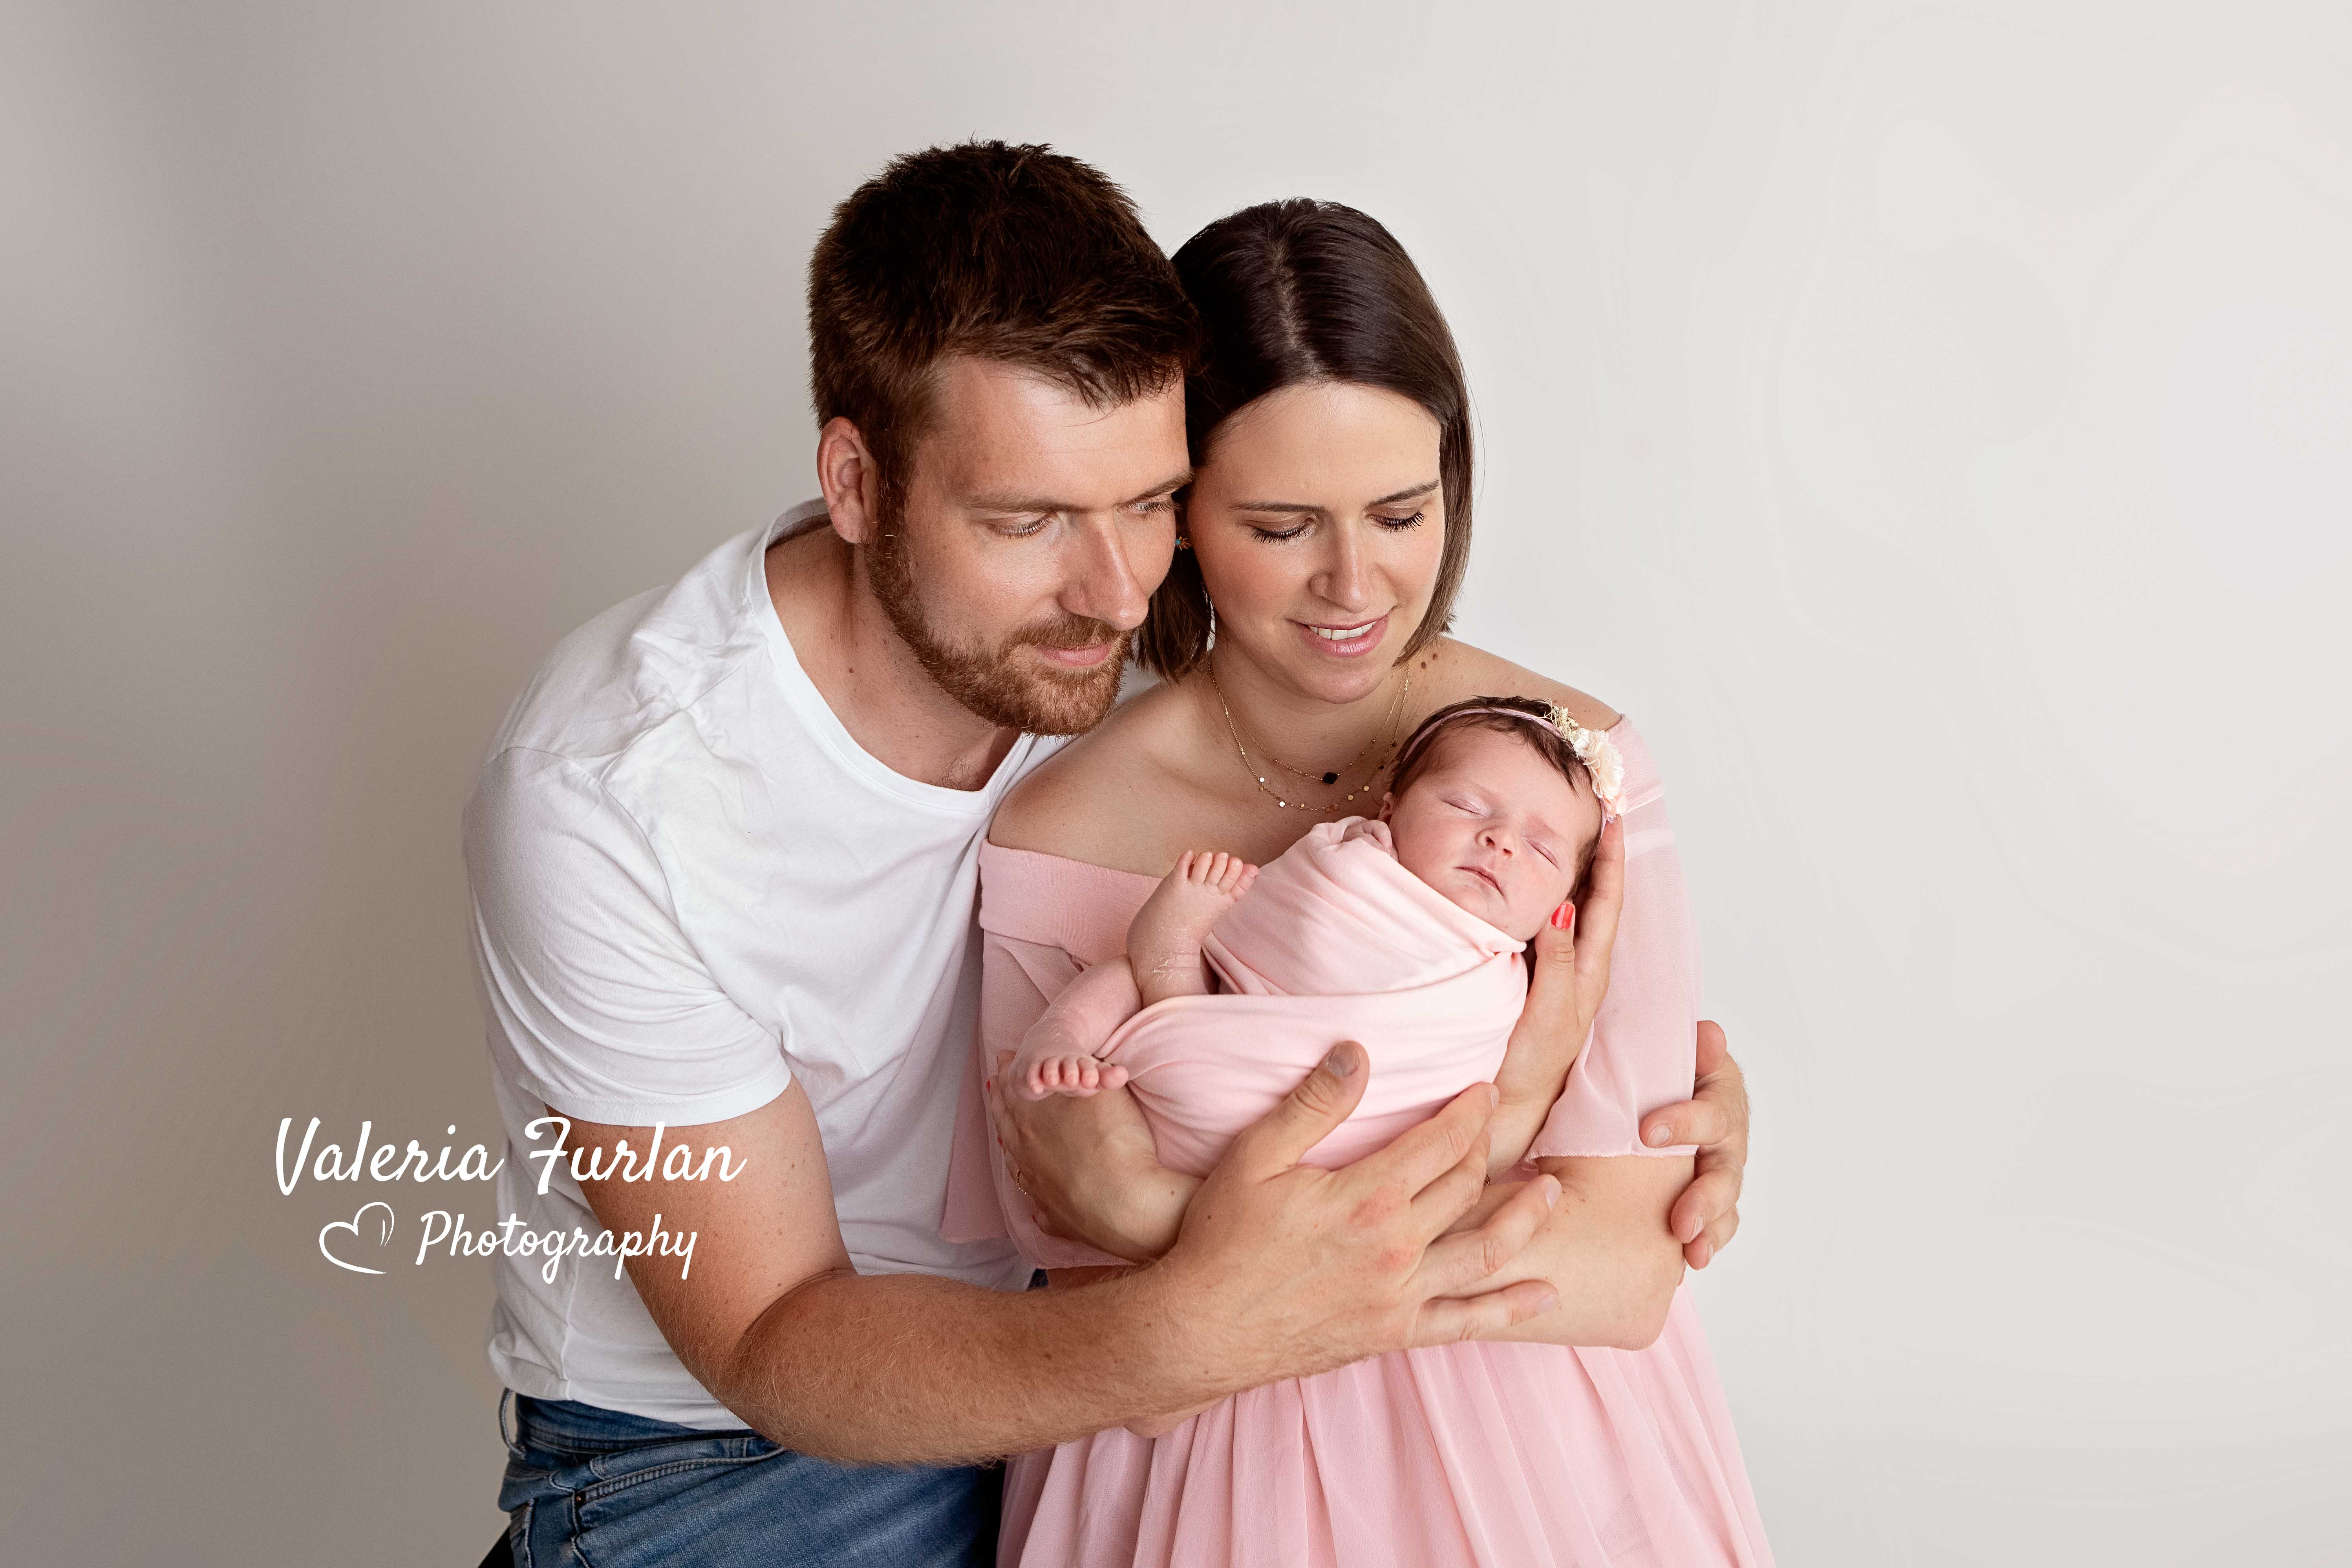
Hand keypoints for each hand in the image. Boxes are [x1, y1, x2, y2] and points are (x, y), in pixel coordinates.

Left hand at [989, 1049, 1193, 1259]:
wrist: (1128, 1204)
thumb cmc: (1116, 1141)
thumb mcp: (1105, 1091)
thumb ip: (1088, 1074)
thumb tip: (1077, 1067)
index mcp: (1031, 1119)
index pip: (1014, 1087)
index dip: (1010, 1069)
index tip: (1004, 1058)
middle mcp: (1025, 1153)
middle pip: (1006, 1121)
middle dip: (1000, 1099)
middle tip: (994, 1084)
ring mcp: (1037, 1188)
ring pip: (1014, 1161)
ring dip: (1008, 1142)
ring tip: (1004, 1132)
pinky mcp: (1053, 1217)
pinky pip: (1038, 1205)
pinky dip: (1035, 1196)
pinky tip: (1036, 1198)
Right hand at [1156, 1040, 1564, 1387]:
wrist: (1202, 1330)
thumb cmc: (1221, 1239)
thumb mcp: (1253, 1157)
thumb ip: (1311, 1105)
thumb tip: (1356, 1052)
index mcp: (1368, 1196)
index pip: (1440, 1142)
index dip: (1467, 1111)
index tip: (1483, 1090)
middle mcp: (1396, 1246)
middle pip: (1465, 1187)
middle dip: (1489, 1149)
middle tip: (1502, 1125)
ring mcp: (1400, 1295)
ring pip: (1484, 1251)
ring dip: (1525, 1218)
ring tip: (1552, 1191)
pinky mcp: (1394, 1333)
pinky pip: (1466, 1323)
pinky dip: (1511, 1310)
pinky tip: (1545, 1295)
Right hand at [1489, 814, 1625, 1172]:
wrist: (1506, 1112)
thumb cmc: (1526, 1070)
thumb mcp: (1546, 1015)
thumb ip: (1557, 964)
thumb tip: (1567, 908)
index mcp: (1588, 975)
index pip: (1607, 904)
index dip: (1612, 860)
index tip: (1614, 817)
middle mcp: (1580, 973)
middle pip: (1598, 902)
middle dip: (1601, 857)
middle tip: (1600, 813)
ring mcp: (1560, 980)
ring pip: (1577, 915)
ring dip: (1579, 876)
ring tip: (1575, 838)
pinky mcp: (1537, 987)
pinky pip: (1551, 931)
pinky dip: (1552, 901)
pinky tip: (1540, 891)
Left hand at [1639, 1020, 1746, 1266]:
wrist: (1651, 1083)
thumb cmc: (1654, 1065)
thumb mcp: (1665, 1048)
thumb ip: (1682, 1046)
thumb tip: (1710, 1034)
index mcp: (1718, 1090)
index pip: (1711, 1110)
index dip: (1684, 1123)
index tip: (1647, 1133)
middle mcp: (1728, 1131)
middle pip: (1725, 1166)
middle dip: (1704, 1196)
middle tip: (1681, 1221)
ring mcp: (1724, 1165)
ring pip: (1725, 1200)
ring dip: (1710, 1227)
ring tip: (1691, 1251)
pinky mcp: (1715, 1194)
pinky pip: (1720, 1222)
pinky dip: (1709, 1241)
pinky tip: (1691, 1260)